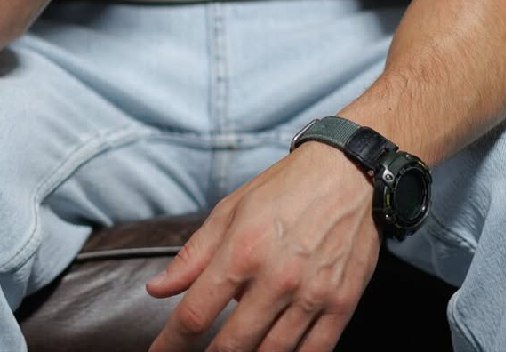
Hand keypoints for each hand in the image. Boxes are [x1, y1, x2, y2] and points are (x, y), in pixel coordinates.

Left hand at [145, 143, 379, 351]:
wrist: (347, 172)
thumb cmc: (286, 188)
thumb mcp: (231, 210)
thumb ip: (193, 255)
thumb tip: (158, 288)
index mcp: (243, 249)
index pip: (196, 313)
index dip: (171, 342)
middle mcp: (276, 277)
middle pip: (232, 344)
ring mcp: (312, 294)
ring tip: (238, 351)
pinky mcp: (341, 304)